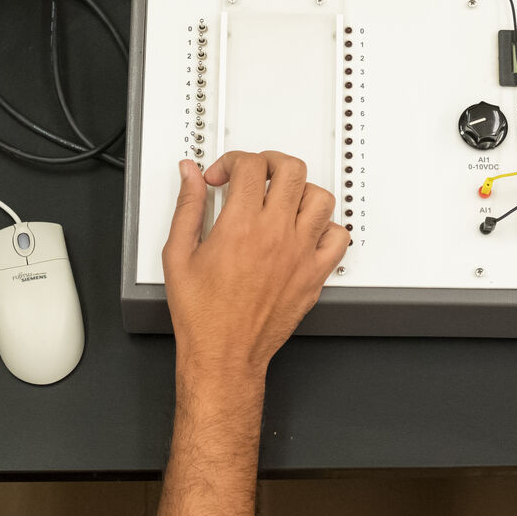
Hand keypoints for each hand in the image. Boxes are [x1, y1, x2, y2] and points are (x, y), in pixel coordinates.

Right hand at [161, 150, 348, 387]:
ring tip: (282, 200)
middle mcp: (275, 235)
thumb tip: (190, 175)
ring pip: (320, 198)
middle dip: (270, 163)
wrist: (223, 353)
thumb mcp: (178, 254)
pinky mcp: (314, 275)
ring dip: (300, 191)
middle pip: (291, 170)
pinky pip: (338, 238)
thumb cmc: (202, 314)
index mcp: (240, 226)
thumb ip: (187, 207)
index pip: (250, 166)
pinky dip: (326, 227)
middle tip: (256, 175)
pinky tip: (305, 231)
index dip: (232, 161)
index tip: (222, 177)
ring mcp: (300, 254)